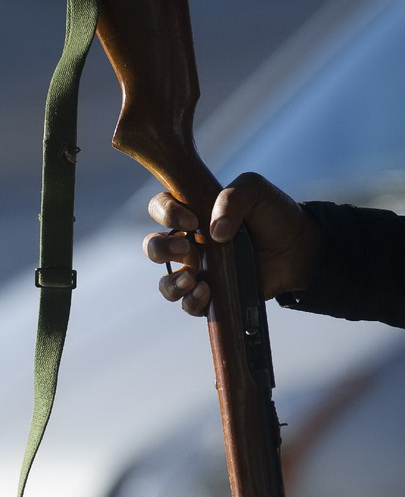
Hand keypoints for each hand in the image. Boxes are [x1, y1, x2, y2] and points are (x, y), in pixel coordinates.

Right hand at [143, 172, 320, 315]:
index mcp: (193, 214)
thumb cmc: (274, 215)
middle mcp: (190, 244)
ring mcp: (200, 272)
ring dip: (172, 282)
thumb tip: (214, 232)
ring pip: (165, 282)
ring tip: (194, 277)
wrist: (300, 248)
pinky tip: (208, 291)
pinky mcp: (214, 295)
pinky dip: (192, 301)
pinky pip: (189, 305)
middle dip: (160, 248)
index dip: (166, 212)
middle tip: (187, 246)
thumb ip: (232, 198)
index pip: (159, 208)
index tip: (192, 219)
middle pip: (153, 247)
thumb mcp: (255, 191)